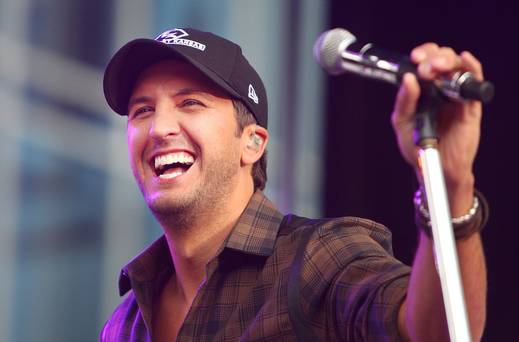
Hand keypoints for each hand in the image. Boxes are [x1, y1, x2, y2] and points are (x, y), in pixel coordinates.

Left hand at [391, 44, 483, 212]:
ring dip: (448, 61)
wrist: (434, 168)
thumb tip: (408, 79)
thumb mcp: (401, 123)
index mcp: (423, 90)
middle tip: (425, 69)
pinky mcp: (470, 107)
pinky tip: (465, 60)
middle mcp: (440, 89)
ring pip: (459, 67)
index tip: (414, 58)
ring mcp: (456, 96)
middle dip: (433, 57)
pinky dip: (472, 68)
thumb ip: (404, 102)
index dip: (422, 54)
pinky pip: (475, 84)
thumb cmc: (418, 146)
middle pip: (443, 59)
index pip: (425, 62)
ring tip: (437, 69)